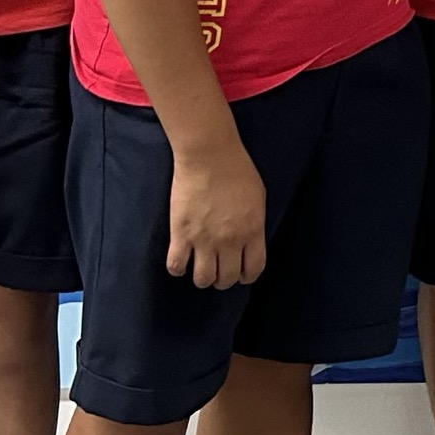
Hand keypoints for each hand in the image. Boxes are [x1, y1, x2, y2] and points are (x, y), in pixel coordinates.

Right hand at [166, 143, 269, 289]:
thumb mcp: (258, 198)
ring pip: (203, 279)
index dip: (247, 276)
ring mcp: (204, 239)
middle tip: (219, 271)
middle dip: (224, 279)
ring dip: (203, 278)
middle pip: (228, 278)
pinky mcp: (181, 234)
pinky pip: (176, 265)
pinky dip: (178, 269)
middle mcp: (230, 240)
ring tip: (200, 268)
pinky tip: (181, 261)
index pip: (254, 269)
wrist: (209, 155)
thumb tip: (249, 239)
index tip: (241, 274)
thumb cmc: (236, 169)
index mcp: (252, 231)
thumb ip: (254, 223)